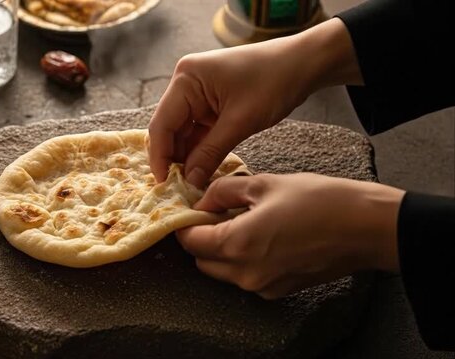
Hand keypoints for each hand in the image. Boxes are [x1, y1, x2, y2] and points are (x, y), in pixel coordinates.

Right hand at [148, 18, 362, 187]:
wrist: (303, 64)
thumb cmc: (274, 82)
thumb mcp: (240, 121)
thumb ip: (210, 153)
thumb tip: (189, 181)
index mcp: (186, 79)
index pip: (162, 124)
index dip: (160, 157)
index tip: (164, 185)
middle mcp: (185, 83)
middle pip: (169, 129)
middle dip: (174, 159)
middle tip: (179, 189)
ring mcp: (197, 93)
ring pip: (182, 133)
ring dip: (187, 157)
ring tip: (192, 184)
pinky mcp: (209, 103)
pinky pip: (197, 130)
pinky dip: (200, 150)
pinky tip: (202, 169)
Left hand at [177, 173, 403, 298]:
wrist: (366, 227)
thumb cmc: (319, 201)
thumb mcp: (264, 184)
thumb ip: (223, 191)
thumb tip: (204, 201)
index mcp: (238, 245)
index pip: (191, 242)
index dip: (185, 225)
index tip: (190, 209)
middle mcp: (246, 274)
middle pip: (203, 261)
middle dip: (201, 239)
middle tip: (214, 213)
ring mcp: (263, 286)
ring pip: (223, 272)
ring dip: (221, 249)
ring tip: (240, 220)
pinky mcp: (280, 289)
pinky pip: (246, 277)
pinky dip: (242, 260)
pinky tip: (261, 236)